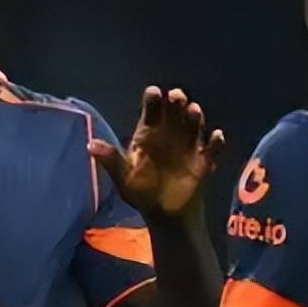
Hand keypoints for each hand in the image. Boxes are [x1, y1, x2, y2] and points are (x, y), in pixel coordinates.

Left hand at [89, 86, 224, 216]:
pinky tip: (216, 136)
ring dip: (194, 119)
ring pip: (193, 126)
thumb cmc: (142, 193)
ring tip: (193, 111)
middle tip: (176, 96)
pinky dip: (215, 143)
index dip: (153, 101)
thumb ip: (111, 160)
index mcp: (148, 135)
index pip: (151, 112)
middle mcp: (170, 135)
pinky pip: (212, 149)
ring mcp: (188, 147)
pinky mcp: (203, 161)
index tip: (153, 92)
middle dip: (176, 103)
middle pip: (174, 114)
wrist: (165, 214)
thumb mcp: (123, 178)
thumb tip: (91, 145)